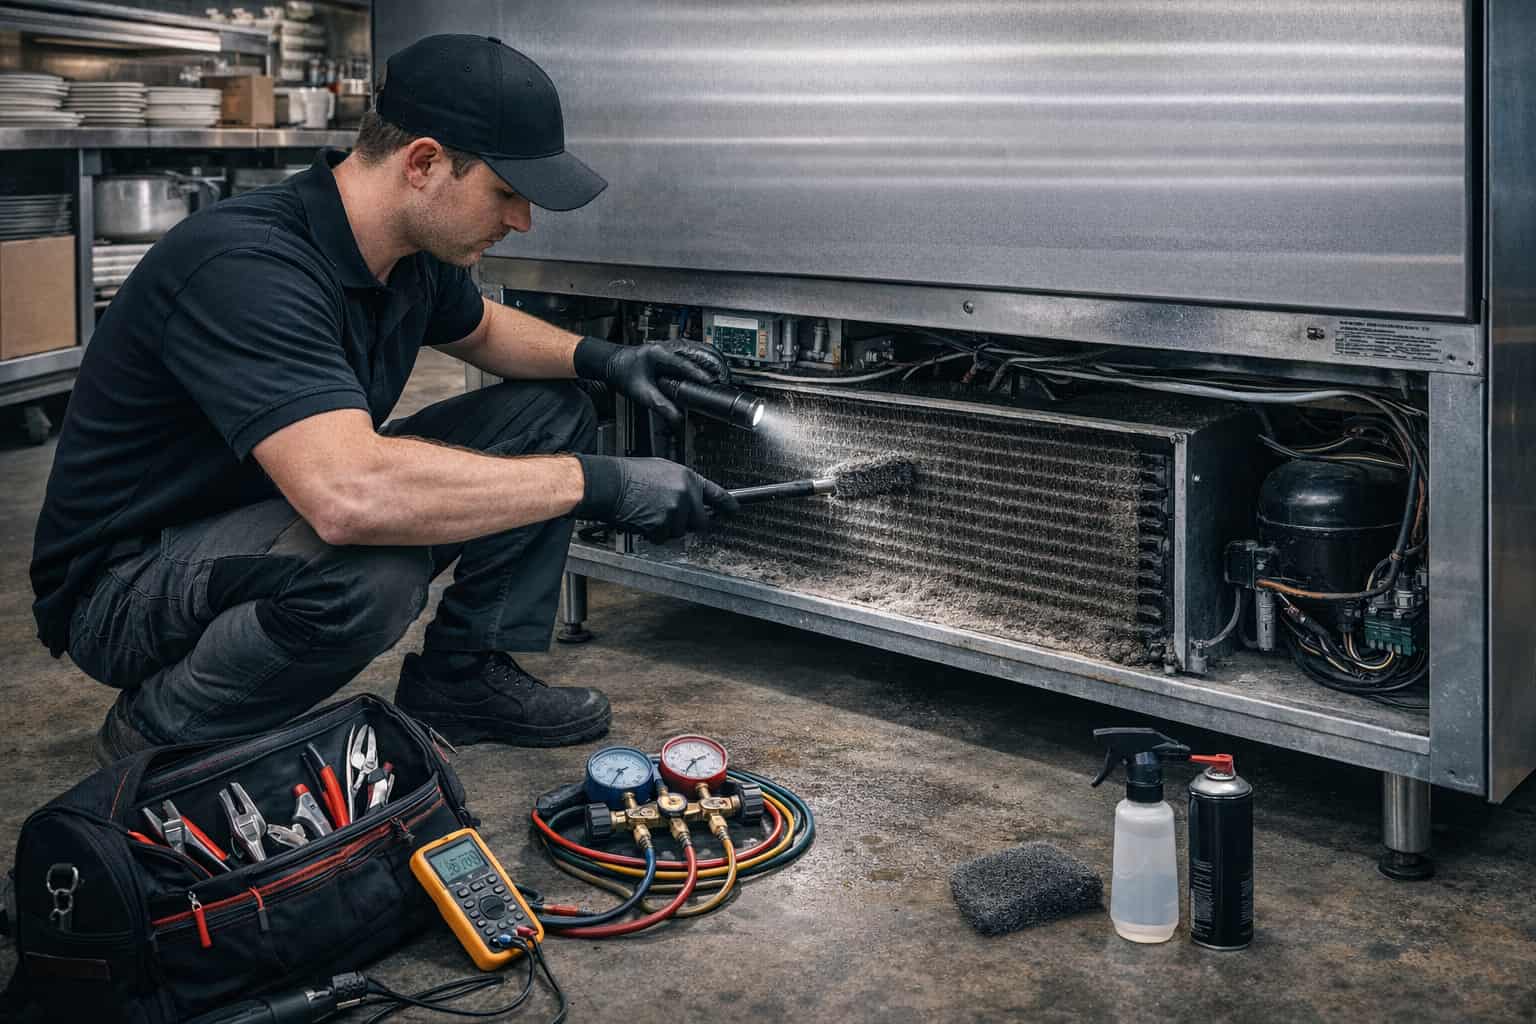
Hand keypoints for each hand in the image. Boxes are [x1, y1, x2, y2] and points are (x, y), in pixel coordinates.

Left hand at [573, 338, 728, 428]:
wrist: (614, 363)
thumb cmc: (624, 373)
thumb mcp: (641, 393)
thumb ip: (660, 405)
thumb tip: (676, 418)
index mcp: (656, 354)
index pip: (683, 362)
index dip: (698, 373)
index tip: (711, 381)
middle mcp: (665, 346)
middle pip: (696, 351)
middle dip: (712, 364)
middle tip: (723, 377)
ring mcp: (670, 345)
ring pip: (697, 347)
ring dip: (712, 359)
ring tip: (722, 372)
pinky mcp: (673, 349)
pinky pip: (694, 350)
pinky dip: (706, 357)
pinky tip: (714, 366)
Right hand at [574, 455, 739, 540]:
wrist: (611, 484)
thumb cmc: (631, 475)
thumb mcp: (664, 470)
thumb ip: (682, 484)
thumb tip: (691, 496)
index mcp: (688, 479)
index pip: (716, 494)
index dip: (727, 504)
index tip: (733, 510)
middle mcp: (685, 495)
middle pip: (700, 521)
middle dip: (688, 522)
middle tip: (670, 515)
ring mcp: (675, 512)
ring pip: (680, 532)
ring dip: (667, 528)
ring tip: (650, 512)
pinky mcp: (662, 526)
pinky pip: (663, 537)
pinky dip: (654, 534)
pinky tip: (643, 519)